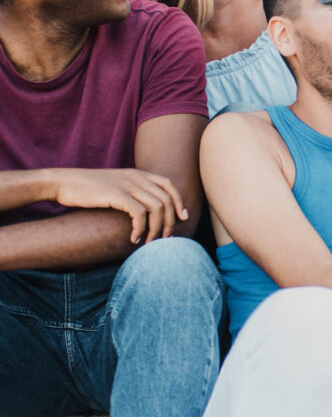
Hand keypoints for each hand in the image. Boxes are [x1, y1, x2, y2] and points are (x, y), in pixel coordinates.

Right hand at [50, 167, 186, 244]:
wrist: (62, 183)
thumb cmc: (87, 189)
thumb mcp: (115, 186)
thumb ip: (132, 193)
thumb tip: (147, 213)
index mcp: (137, 173)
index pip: (169, 185)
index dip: (179, 202)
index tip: (183, 218)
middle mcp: (135, 177)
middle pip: (166, 200)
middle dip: (170, 222)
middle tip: (165, 239)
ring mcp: (126, 184)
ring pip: (156, 208)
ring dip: (156, 229)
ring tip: (148, 243)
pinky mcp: (116, 194)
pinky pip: (139, 213)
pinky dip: (141, 228)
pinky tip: (133, 239)